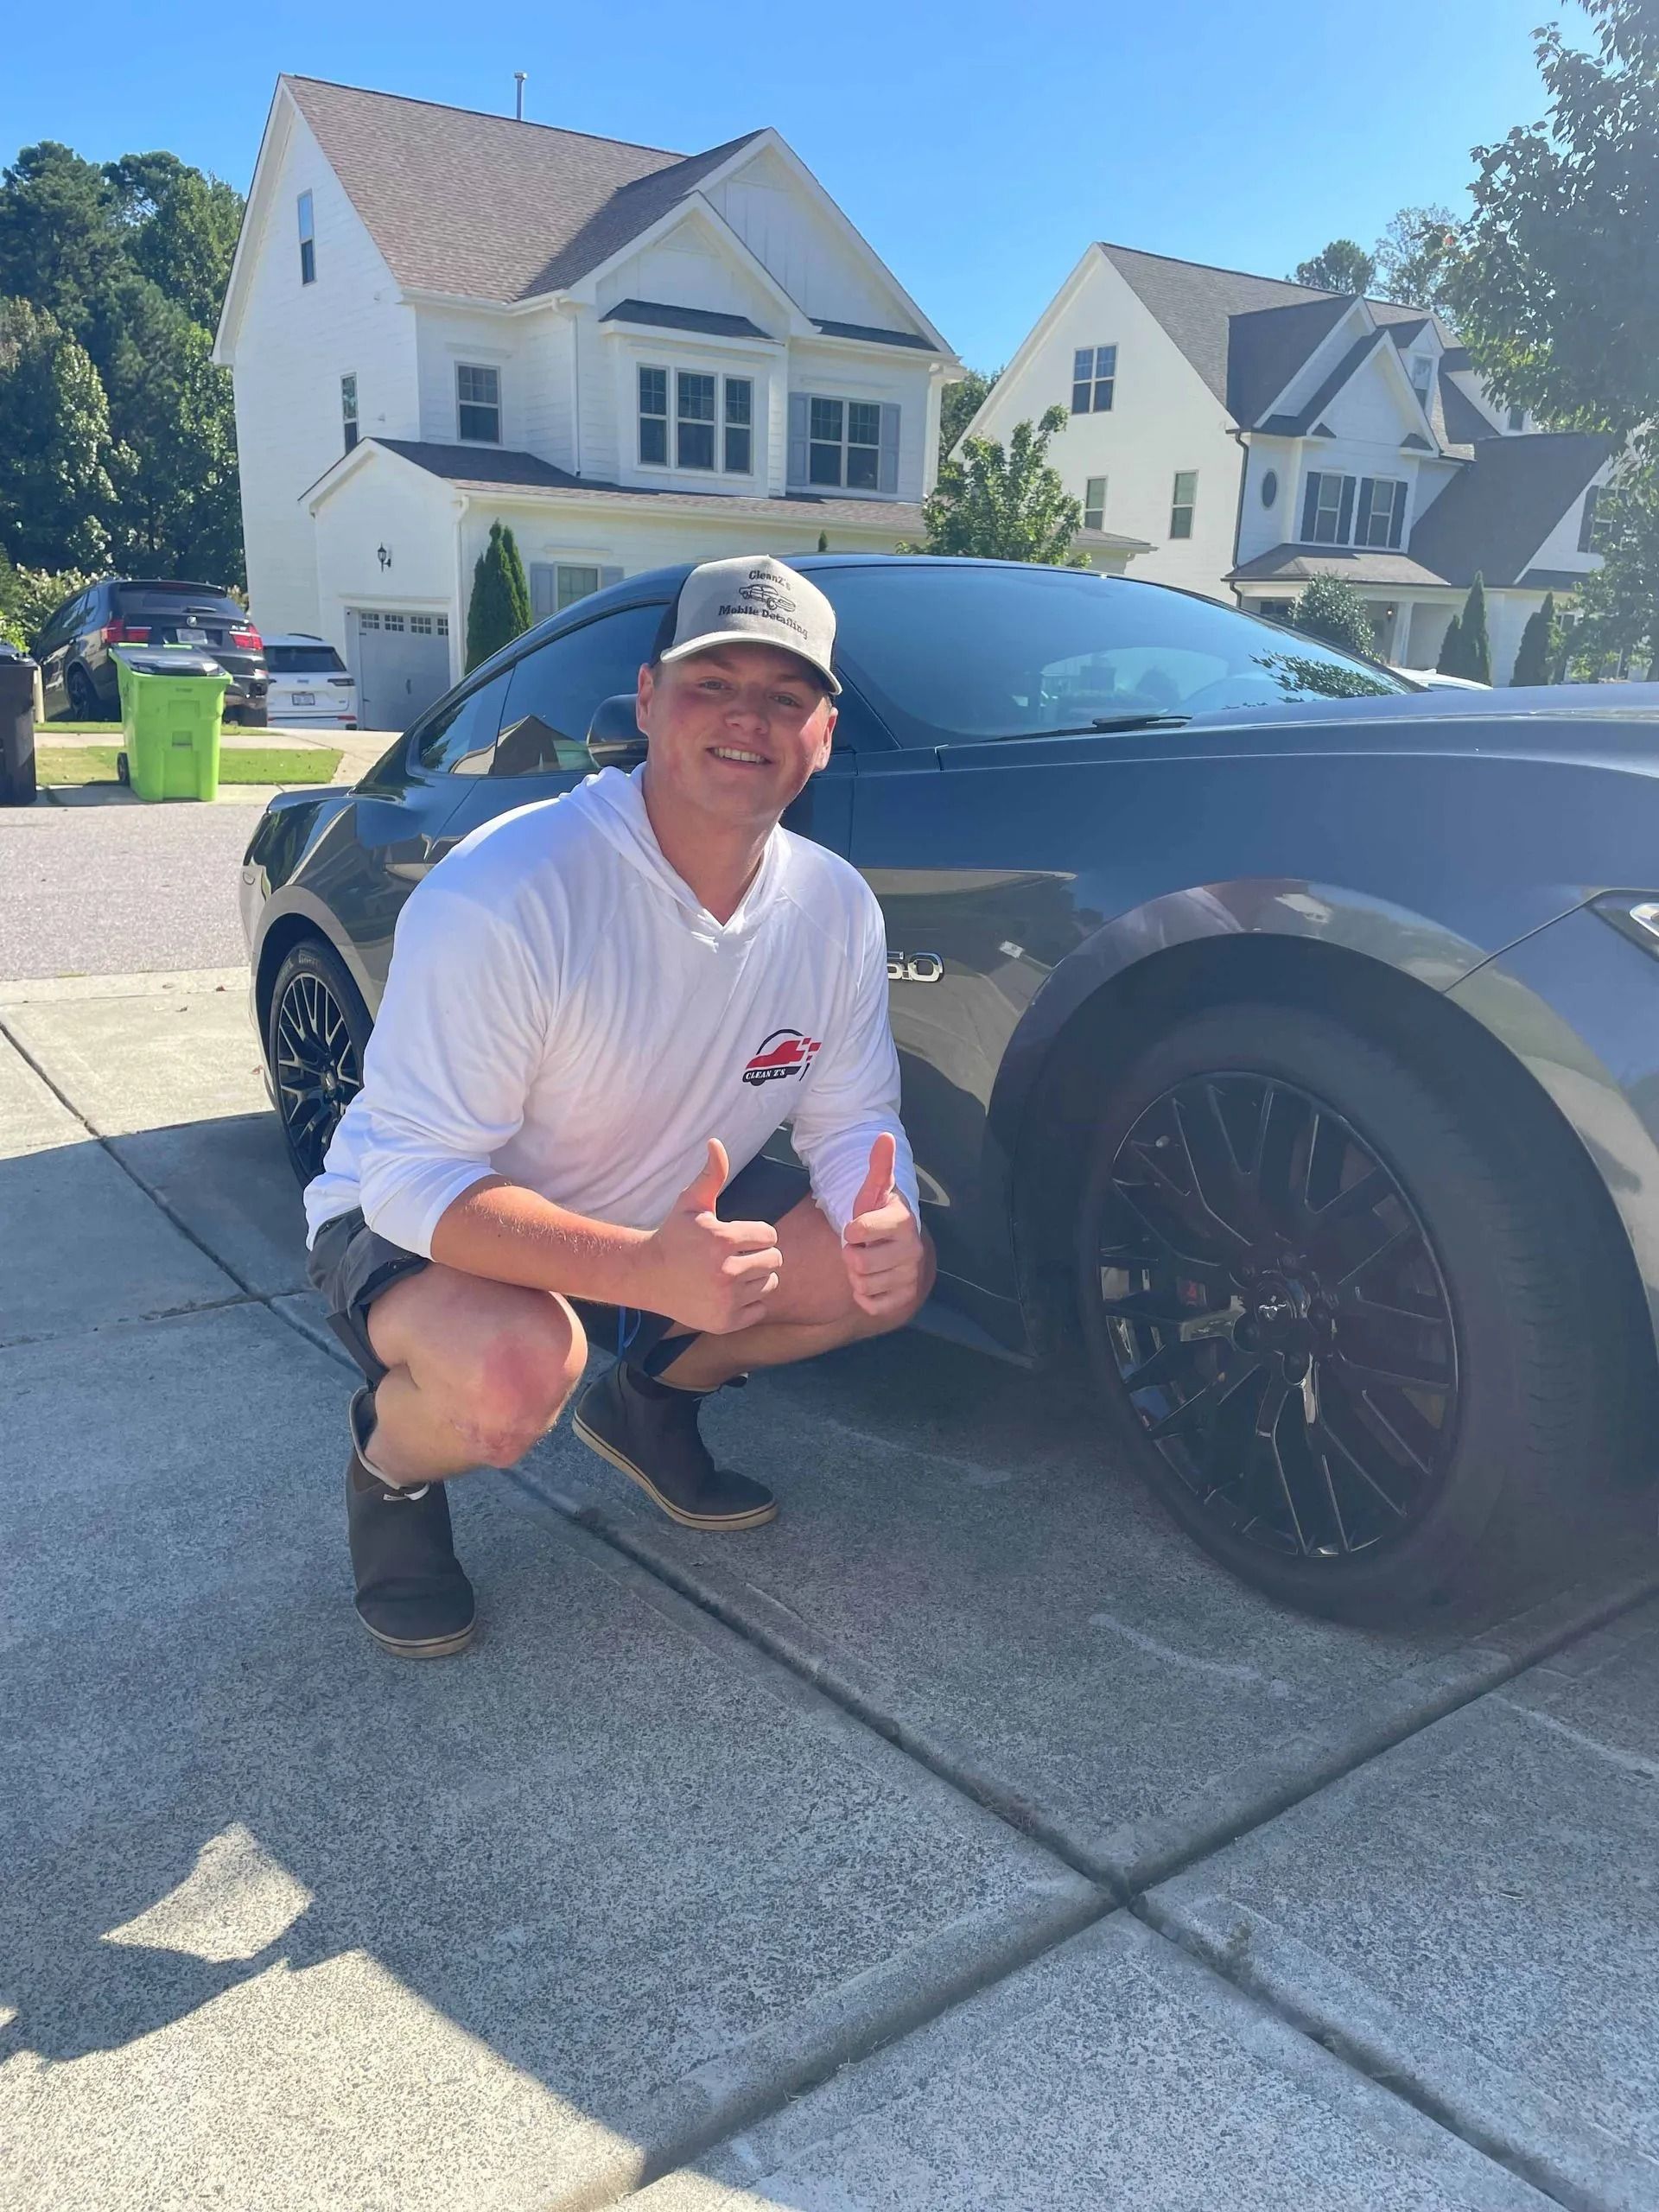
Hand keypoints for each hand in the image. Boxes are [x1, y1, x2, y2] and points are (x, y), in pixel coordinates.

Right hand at [638, 1139, 782, 1334]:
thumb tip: (716, 1142)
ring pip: (769, 1284)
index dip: (756, 1234)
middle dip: (760, 1255)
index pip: (769, 1236)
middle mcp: (726, 1271)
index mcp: (723, 1240)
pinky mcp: (725, 1321)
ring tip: (732, 1274)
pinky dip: (749, 1303)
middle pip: (774, 1260)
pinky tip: (729, 1294)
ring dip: (756, 1278)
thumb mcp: (691, 1203)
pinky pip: (760, 1309)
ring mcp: (726, 1299)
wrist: (648, 1275)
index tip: (738, 1238)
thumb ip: (711, 1175)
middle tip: (738, 1256)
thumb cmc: (674, 1235)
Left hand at [841, 1133, 924, 1318]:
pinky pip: (872, 1305)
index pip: (858, 1231)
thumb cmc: (878, 1214)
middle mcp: (912, 1250)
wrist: (895, 1241)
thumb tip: (884, 1136)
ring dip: (856, 1275)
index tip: (858, 1227)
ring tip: (866, 1262)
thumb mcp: (874, 1190)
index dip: (850, 1230)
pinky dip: (865, 1297)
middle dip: (851, 1255)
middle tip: (861, 1247)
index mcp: (902, 1222)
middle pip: (857, 1262)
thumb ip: (879, 1165)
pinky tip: (871, 1282)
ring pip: (862, 1285)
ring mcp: (910, 1276)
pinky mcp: (904, 1298)